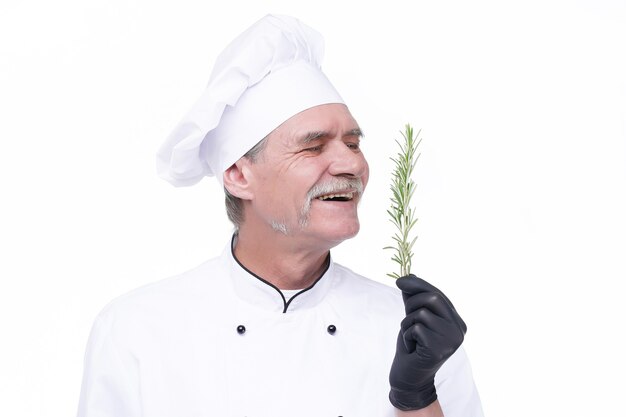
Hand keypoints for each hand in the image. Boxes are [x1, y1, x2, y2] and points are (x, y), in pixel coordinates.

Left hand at [389, 275, 466, 410]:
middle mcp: (459, 330)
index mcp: (456, 321)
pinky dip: (407, 336)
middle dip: (411, 304)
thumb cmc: (412, 348)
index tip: (399, 280)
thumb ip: (414, 300)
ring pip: (422, 313)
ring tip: (411, 338)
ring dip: (407, 324)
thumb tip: (410, 276)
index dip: (418, 285)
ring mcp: (452, 341)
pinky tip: (412, 348)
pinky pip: (416, 329)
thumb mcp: (414, 319)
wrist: (409, 378)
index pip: (439, 294)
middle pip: (433, 299)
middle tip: (406, 320)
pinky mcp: (440, 350)